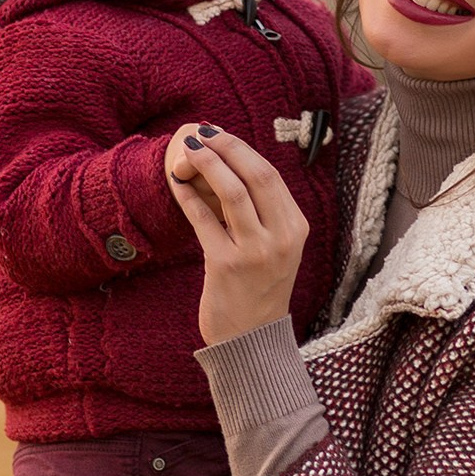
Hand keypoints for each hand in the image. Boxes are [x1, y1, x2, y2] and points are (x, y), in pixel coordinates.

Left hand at [164, 125, 309, 346]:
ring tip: (188, 150)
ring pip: (232, 192)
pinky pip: (204, 220)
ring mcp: (256, 252)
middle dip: (226, 148)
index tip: (220, 136)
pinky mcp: (227, 266)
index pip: (270, 176)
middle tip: (202, 134)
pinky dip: (189, 197)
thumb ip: (264, 213)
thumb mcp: (275, 248)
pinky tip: (178, 184)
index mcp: (296, 228)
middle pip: (256, 175)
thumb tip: (232, 167)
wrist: (252, 340)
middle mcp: (282, 238)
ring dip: (207, 164)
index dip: (243, 150)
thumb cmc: (259, 289)